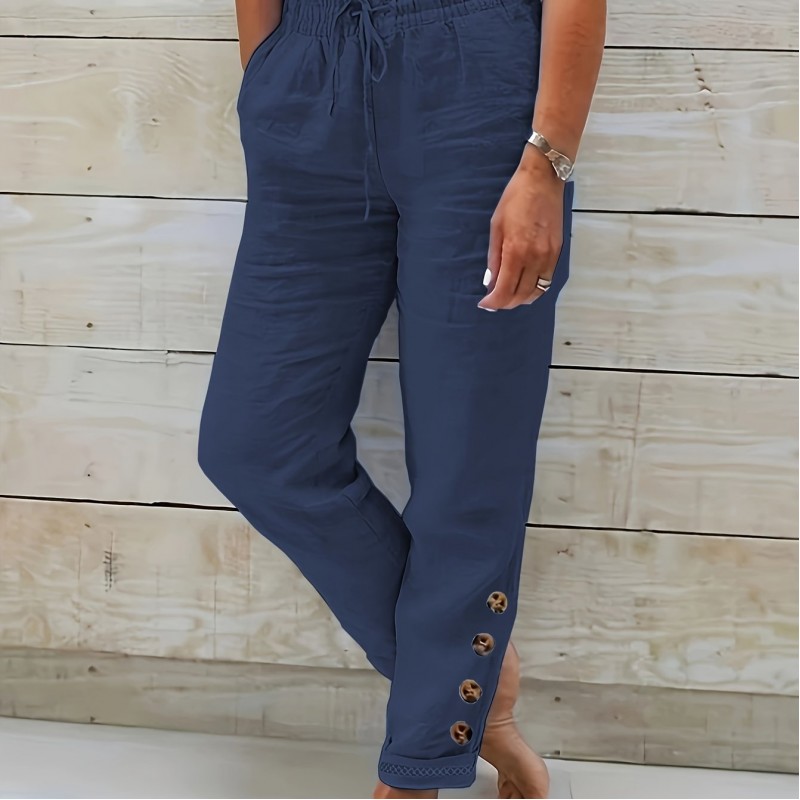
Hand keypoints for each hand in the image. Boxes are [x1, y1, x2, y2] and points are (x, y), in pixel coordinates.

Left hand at [478, 148, 565, 310]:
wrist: (543, 180)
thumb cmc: (515, 198)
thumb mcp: (496, 227)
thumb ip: (494, 258)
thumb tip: (490, 282)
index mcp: (516, 251)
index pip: (504, 290)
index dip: (493, 302)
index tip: (485, 304)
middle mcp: (535, 257)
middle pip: (521, 295)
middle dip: (505, 303)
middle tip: (494, 302)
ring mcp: (549, 256)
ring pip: (537, 291)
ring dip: (521, 299)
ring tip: (509, 296)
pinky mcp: (558, 252)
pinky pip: (547, 280)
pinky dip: (536, 288)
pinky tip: (525, 286)